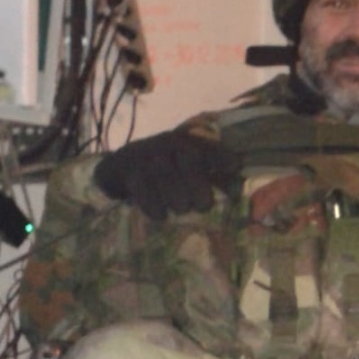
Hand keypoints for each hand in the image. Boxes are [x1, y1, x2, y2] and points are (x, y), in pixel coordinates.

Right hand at [94, 129, 239, 219]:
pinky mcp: (129, 171)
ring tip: (182, 209)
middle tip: (203, 205)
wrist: (122, 164)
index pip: (207, 147)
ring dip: (177, 198)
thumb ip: (214, 178)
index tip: (235, 167)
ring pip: (165, 176)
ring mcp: (146, 156)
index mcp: (186, 143)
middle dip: (198, 185)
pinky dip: (154, 206)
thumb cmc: (166, 169)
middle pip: (188, 161)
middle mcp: (168, 144)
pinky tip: (161, 216)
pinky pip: (143, 190)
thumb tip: (237, 191)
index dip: (222, 156)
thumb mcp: (187, 167)